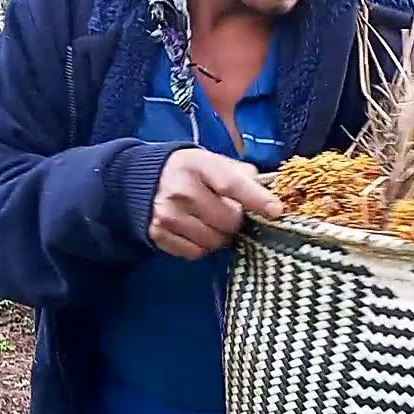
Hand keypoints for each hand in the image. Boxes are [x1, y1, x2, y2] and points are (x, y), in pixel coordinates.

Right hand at [148, 149, 283, 259]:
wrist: (138, 180)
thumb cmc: (186, 170)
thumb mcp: (211, 160)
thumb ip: (240, 174)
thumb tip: (266, 192)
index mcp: (198, 165)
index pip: (232, 185)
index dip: (256, 199)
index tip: (276, 211)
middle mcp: (181, 191)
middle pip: (228, 221)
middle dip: (235, 220)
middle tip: (229, 212)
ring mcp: (168, 216)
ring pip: (214, 241)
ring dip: (220, 236)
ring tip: (211, 221)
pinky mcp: (159, 235)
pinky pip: (196, 253)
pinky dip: (202, 246)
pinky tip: (197, 231)